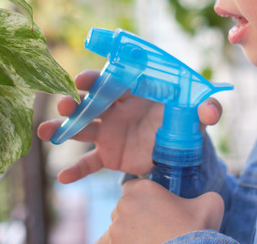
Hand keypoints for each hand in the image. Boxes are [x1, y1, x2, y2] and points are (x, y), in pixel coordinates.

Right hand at [37, 70, 222, 183]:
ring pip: (83, 128)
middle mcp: (116, 108)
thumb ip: (206, 109)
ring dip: (64, 128)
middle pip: (91, 102)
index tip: (83, 80)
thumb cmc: (184, 118)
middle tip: (65, 102)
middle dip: (75, 101)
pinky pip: (90, 163)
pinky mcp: (110, 155)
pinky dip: (77, 170)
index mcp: (134, 91)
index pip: (112, 80)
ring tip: (44, 132)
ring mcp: (110, 131)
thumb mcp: (197, 113)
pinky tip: (63, 178)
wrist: (181, 147)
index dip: (97, 79)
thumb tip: (212, 111)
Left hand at [96, 179, 224, 243]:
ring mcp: (117, 228)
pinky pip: (106, 243)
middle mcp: (125, 204)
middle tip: (153, 229)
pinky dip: (115, 243)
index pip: (133, 188)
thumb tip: (209, 198)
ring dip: (126, 233)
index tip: (154, 210)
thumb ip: (206, 196)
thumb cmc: (197, 229)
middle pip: (123, 208)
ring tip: (146, 240)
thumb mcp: (210, 204)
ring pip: (116, 228)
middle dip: (134, 217)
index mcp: (144, 189)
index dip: (142, 198)